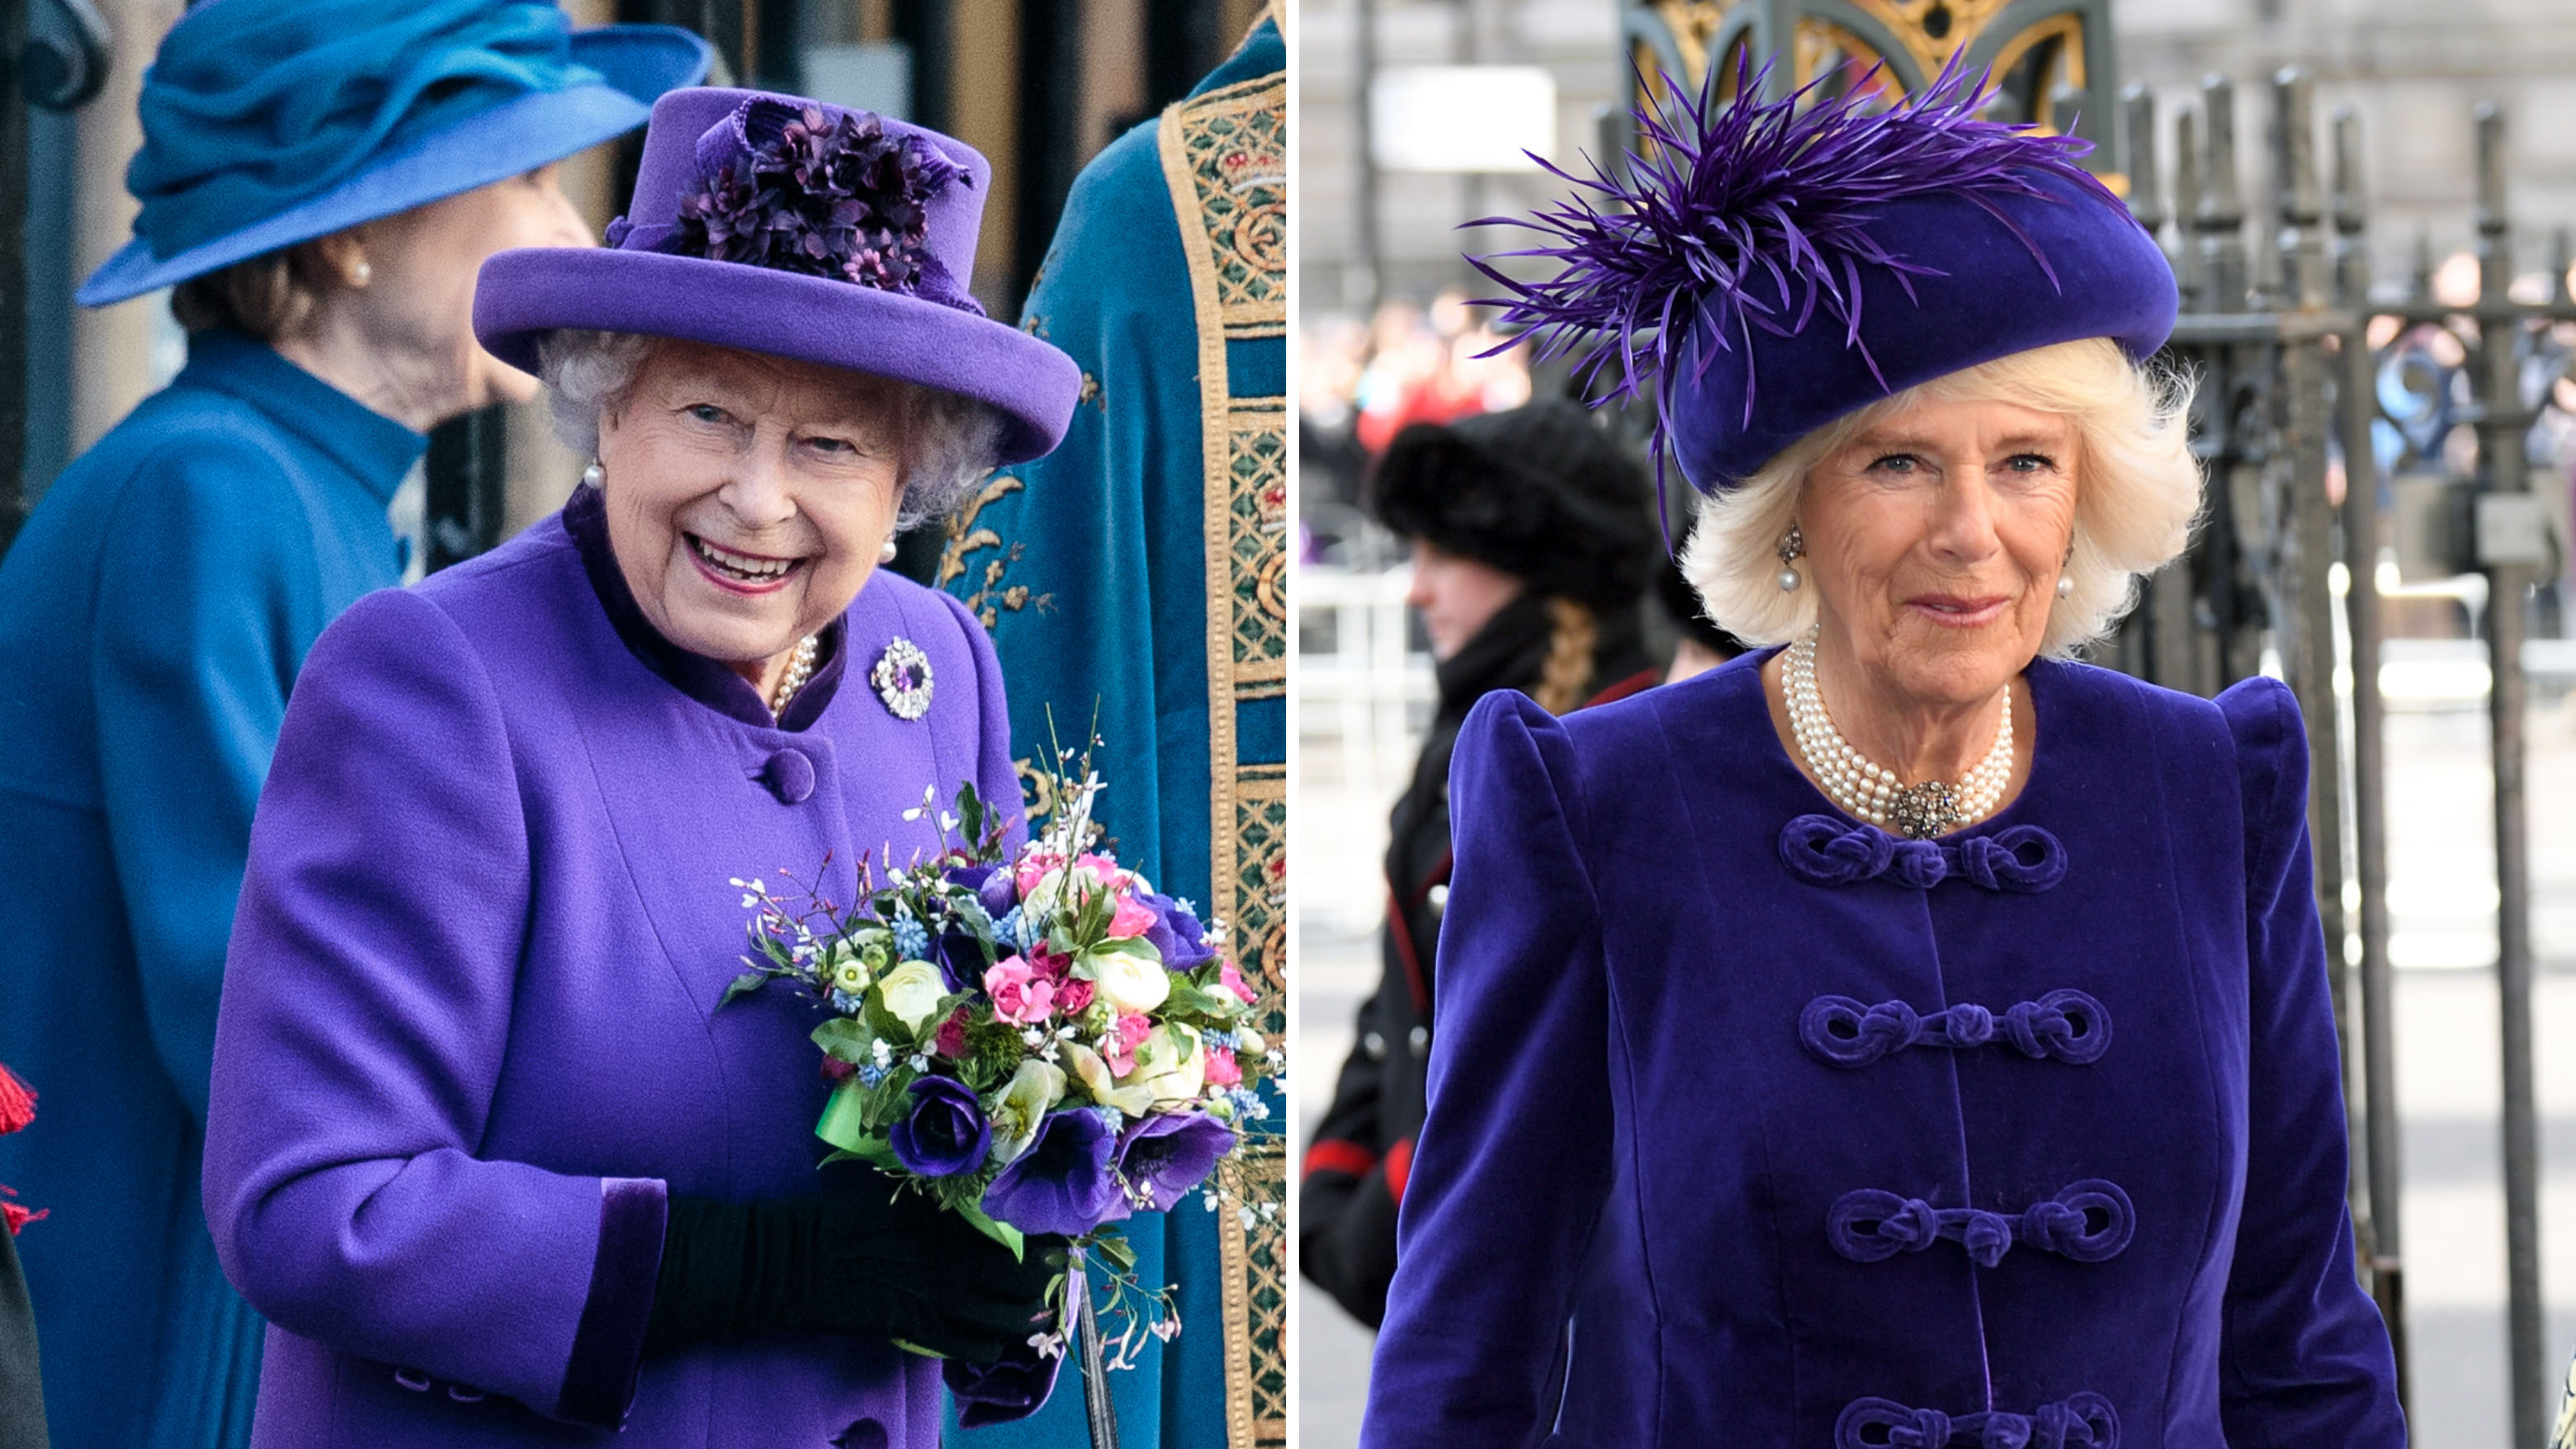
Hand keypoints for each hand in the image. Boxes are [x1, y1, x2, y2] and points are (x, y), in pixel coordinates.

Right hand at [646, 1178, 1068, 1359]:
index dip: (1046, 1237)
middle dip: (1045, 1280)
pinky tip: (990, 1341)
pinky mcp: (920, 1327)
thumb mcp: (893, 1194)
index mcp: (949, 1213)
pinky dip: (990, 1346)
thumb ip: (937, 1197)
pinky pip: (974, 1346)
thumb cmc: (838, 1219)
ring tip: (1030, 1314)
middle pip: (1025, 1274)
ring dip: (1026, 1317)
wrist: (794, 1258)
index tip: (1059, 1238)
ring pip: (1009, 1316)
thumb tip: (971, 1192)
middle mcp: (955, 1253)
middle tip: (1050, 1279)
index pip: (1018, 1227)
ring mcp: (940, 1294)